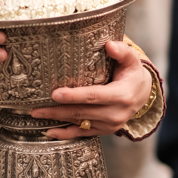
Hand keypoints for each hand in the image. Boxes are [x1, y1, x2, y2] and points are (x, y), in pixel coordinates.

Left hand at [30, 40, 151, 138]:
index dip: (74, 96)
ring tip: (36, 115)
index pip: (93, 96)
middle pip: (82, 112)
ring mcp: (110, 125)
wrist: (142, 95)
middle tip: (35, 109)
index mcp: (121, 96)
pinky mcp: (104, 130)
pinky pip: (83, 133)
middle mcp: (115, 114)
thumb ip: (122, 51)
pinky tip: (50, 132)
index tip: (55, 94)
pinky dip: (66, 134)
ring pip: (79, 123)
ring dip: (57, 121)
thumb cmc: (132, 74)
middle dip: (57, 111)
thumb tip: (109, 44)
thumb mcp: (132, 60)